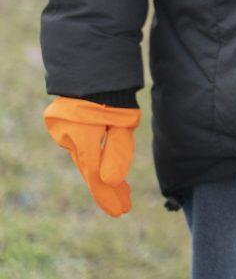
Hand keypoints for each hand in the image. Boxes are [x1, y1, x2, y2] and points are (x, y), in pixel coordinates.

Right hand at [44, 97, 140, 216]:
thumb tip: (110, 182)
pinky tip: (105, 170)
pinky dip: (94, 160)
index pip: (95, 175)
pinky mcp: (63, 127)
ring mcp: (63, 132)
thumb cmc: (115, 95)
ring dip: (102, 175)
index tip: (121, 212)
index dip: (108, 195)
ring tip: (123, 192)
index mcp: (83, 136)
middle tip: (124, 207)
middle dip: (108, 188)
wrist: (94, 71)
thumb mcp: (124, 123)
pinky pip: (80, 149)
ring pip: (85, 159)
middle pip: (90, 170)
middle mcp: (68, 137)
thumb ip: (117, 151)